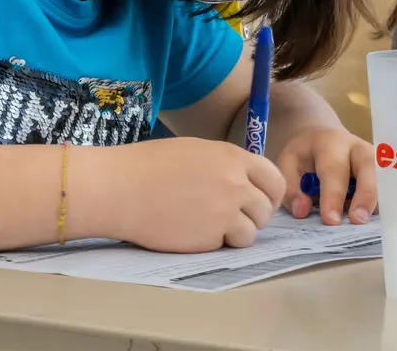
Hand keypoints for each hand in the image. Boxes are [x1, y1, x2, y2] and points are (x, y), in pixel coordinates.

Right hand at [82, 137, 285, 252]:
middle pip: (266, 209)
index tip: (262, 200)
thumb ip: (227, 165)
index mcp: (234, 158)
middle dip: (256, 215)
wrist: (122, 188)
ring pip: (251, 233)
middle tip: (237, 217)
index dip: (271, 193)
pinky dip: (216, 244)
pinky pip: (225, 245)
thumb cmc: (152, 165)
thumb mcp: (199, 151)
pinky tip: (196, 233)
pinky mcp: (207, 240)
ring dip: (238, 233)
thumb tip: (245, 179)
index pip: (274, 179)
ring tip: (215, 227)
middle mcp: (236, 185)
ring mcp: (223, 213)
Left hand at [276, 124, 376, 226]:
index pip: (334, 169)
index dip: (333, 196)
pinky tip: (376, 223)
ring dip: (378, 200)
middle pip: (368, 166)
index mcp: (331, 143)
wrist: (322, 136)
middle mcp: (358, 148)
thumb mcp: (288, 163)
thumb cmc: (305, 155)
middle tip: (358, 220)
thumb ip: (291, 187)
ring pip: (383, 176)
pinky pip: (387, 186)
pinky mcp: (382, 171)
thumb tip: (302, 211)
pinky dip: (383, 204)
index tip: (331, 221)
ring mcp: (374, 159)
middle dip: (366, 193)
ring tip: (370, 225)